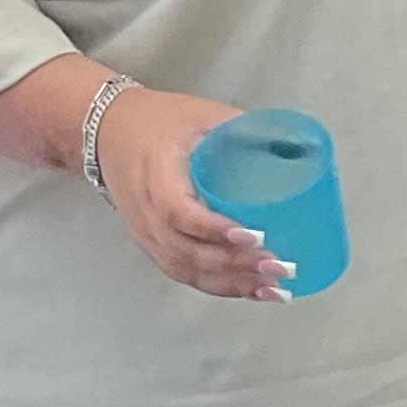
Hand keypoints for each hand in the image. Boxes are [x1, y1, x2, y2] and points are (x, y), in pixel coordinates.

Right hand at [93, 85, 280, 301]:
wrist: (107, 131)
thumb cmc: (157, 120)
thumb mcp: (200, 113)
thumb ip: (244, 128)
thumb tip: (299, 144)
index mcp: (155, 173)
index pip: (178, 211)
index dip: (214, 229)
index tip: (253, 234)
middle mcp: (146, 210)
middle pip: (187, 250)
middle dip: (236, 264)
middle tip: (278, 266)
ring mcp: (147, 232)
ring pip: (187, 270)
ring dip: (233, 284)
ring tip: (275, 287)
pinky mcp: (153, 245)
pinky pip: (185, 274)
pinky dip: (221, 288)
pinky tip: (254, 293)